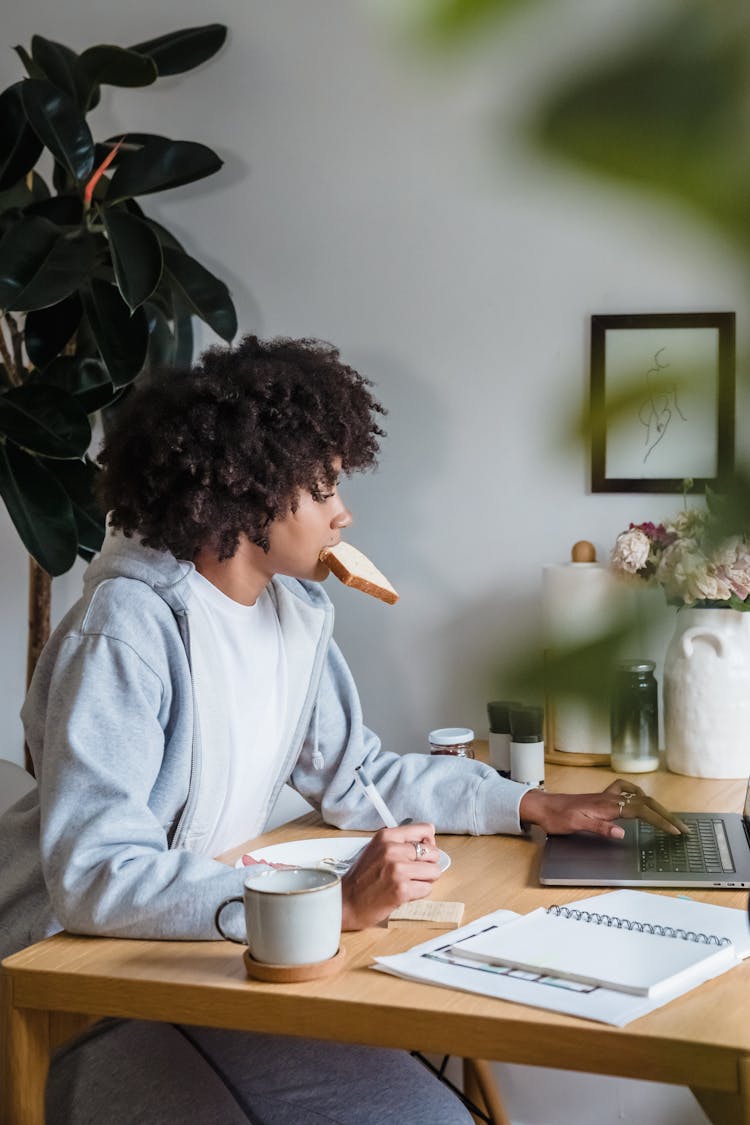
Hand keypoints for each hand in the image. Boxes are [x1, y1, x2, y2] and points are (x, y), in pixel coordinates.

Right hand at [341, 822, 441, 930]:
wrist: (346, 901)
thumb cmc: (362, 878)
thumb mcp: (377, 849)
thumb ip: (400, 842)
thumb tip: (429, 840)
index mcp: (387, 836)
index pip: (425, 829)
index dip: (429, 843)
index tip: (423, 852)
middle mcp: (392, 849)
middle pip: (433, 853)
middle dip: (428, 864)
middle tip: (413, 872)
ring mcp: (397, 869)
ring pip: (434, 871)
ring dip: (425, 880)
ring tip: (408, 883)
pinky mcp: (402, 890)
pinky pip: (427, 889)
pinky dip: (419, 893)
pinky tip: (404, 893)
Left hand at [519, 780, 689, 840]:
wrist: (542, 806)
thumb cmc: (557, 817)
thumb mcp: (576, 825)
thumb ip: (600, 828)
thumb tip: (622, 832)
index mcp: (607, 806)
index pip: (641, 811)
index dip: (660, 821)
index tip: (675, 831)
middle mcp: (610, 798)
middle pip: (646, 803)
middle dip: (666, 815)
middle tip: (682, 828)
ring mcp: (607, 797)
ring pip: (639, 796)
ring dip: (657, 806)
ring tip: (670, 817)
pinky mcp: (602, 798)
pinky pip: (626, 791)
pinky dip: (638, 794)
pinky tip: (642, 799)